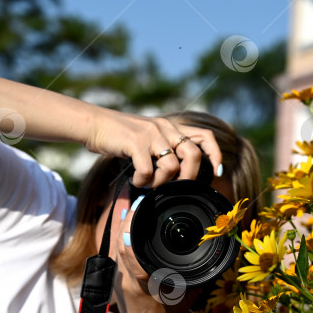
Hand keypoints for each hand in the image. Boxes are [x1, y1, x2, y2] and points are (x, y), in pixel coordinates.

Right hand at [86, 108, 222, 187]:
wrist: (94, 124)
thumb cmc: (121, 137)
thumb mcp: (148, 139)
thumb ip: (164, 151)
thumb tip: (176, 179)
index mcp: (172, 127)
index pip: (204, 136)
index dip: (215, 154)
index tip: (217, 171)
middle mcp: (165, 128)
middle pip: (193, 155)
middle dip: (188, 177)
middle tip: (175, 188)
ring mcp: (151, 134)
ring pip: (171, 166)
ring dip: (160, 182)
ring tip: (147, 183)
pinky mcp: (136, 142)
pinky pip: (148, 171)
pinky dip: (142, 181)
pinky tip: (134, 180)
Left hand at [113, 199, 201, 312]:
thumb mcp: (189, 294)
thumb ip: (200, 274)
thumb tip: (216, 252)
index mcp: (144, 282)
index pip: (130, 250)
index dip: (131, 227)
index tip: (139, 205)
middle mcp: (127, 277)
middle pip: (119, 242)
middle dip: (127, 217)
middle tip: (138, 198)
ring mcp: (118, 277)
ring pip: (115, 243)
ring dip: (122, 223)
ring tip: (133, 204)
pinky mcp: (114, 276)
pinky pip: (115, 249)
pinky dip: (120, 232)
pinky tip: (126, 219)